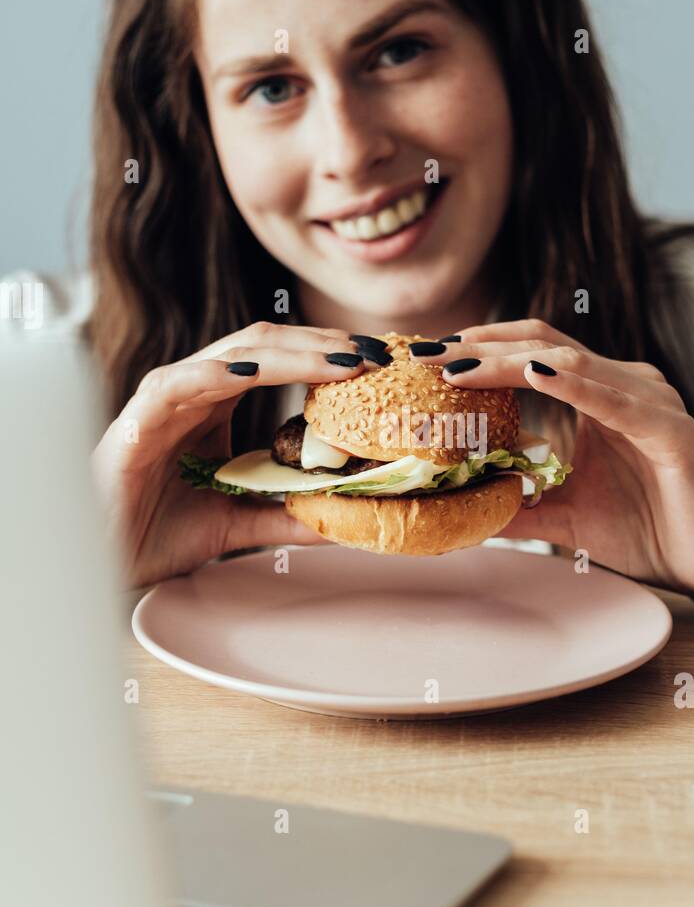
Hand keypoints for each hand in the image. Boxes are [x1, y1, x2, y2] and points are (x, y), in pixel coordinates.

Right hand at [91, 323, 365, 588]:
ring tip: (338, 360)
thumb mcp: (237, 525)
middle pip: (266, 346)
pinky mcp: (137, 419)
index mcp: (217, 405)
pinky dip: (214, 374)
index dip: (330, 357)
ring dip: (289, 354)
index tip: (380, 364)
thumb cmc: (155, 534)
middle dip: (323, 345)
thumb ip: (286, 517)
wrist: (99, 561)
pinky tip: (251, 374)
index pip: (282, 362)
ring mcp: (165, 400)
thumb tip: (343, 520)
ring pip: (232, 355)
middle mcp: (194, 391)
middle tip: (375, 353)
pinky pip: (176, 384)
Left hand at [414, 321, 693, 598]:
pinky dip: (576, 384)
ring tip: (460, 365)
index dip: (479, 350)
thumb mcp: (563, 516)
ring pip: (570, 362)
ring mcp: (649, 401)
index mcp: (599, 395)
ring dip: (510, 360)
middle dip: (480, 346)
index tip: (425, 358)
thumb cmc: (647, 532)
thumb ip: (518, 506)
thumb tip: (464, 511)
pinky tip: (538, 373)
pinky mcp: (669, 428)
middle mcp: (624, 385)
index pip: (530, 354)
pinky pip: (615, 399)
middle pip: (541, 345)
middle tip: (426, 353)